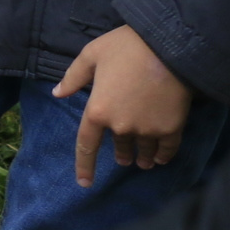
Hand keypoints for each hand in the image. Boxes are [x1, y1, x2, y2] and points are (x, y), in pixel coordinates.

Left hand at [54, 25, 192, 187]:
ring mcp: (147, 129)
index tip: (84, 183)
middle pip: (119, 147)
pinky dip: (163, 155)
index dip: (85, 166)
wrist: (170, 46)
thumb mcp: (91, 55)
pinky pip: (166, 149)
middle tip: (123, 159)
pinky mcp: (171, 128)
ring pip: (143, 150)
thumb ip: (73, 77)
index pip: (86, 145)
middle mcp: (120, 126)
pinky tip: (161, 157)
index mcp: (97, 111)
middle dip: (121, 154)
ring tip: (143, 162)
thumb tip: (58, 93)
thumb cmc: (126, 47)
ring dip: (142, 158)